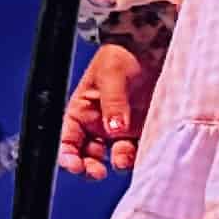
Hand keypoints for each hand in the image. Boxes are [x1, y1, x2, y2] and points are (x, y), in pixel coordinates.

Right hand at [57, 43, 159, 178]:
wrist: (151, 46)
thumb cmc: (122, 55)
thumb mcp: (112, 74)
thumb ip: (113, 102)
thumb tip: (115, 129)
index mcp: (81, 111)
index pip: (67, 140)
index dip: (67, 155)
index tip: (75, 164)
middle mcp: (98, 125)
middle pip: (88, 156)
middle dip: (90, 167)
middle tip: (97, 172)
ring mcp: (121, 130)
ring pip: (113, 157)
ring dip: (117, 162)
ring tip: (123, 159)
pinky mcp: (142, 131)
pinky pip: (138, 151)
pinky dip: (139, 157)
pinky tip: (143, 154)